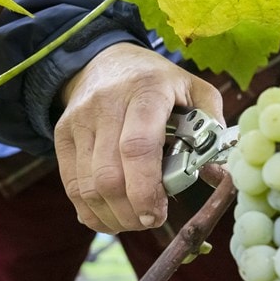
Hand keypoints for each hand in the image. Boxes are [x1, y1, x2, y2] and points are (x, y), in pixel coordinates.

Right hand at [55, 43, 222, 232]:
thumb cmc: (157, 82)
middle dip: (130, 212)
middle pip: (109, 176)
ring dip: (112, 216)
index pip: (137, 147)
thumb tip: (217, 173)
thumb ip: (210, 125)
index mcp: (146, 91)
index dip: (145, 189)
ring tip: (134, 221)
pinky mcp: (62, 135)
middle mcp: (106, 105)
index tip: (158, 214)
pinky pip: (72, 186)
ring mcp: (79, 121)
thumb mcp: (193, 89)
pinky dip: (91, 211)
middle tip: (151, 221)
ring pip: (88, 186)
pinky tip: (111, 217)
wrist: (105, 60)